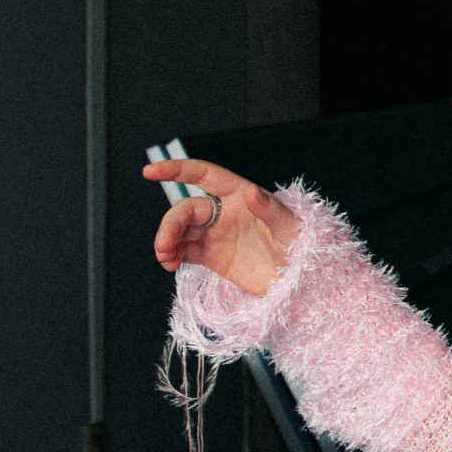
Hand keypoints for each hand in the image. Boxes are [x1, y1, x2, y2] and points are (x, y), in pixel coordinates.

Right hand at [143, 158, 298, 298]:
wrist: (300, 281)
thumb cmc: (301, 246)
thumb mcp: (290, 226)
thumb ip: (270, 209)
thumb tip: (250, 191)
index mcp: (240, 194)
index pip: (204, 175)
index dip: (177, 170)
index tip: (150, 171)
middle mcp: (224, 211)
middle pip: (186, 209)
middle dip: (170, 224)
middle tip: (164, 246)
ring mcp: (216, 234)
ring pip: (181, 230)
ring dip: (167, 241)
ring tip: (165, 258)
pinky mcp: (212, 256)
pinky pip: (184, 251)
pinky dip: (172, 255)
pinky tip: (170, 264)